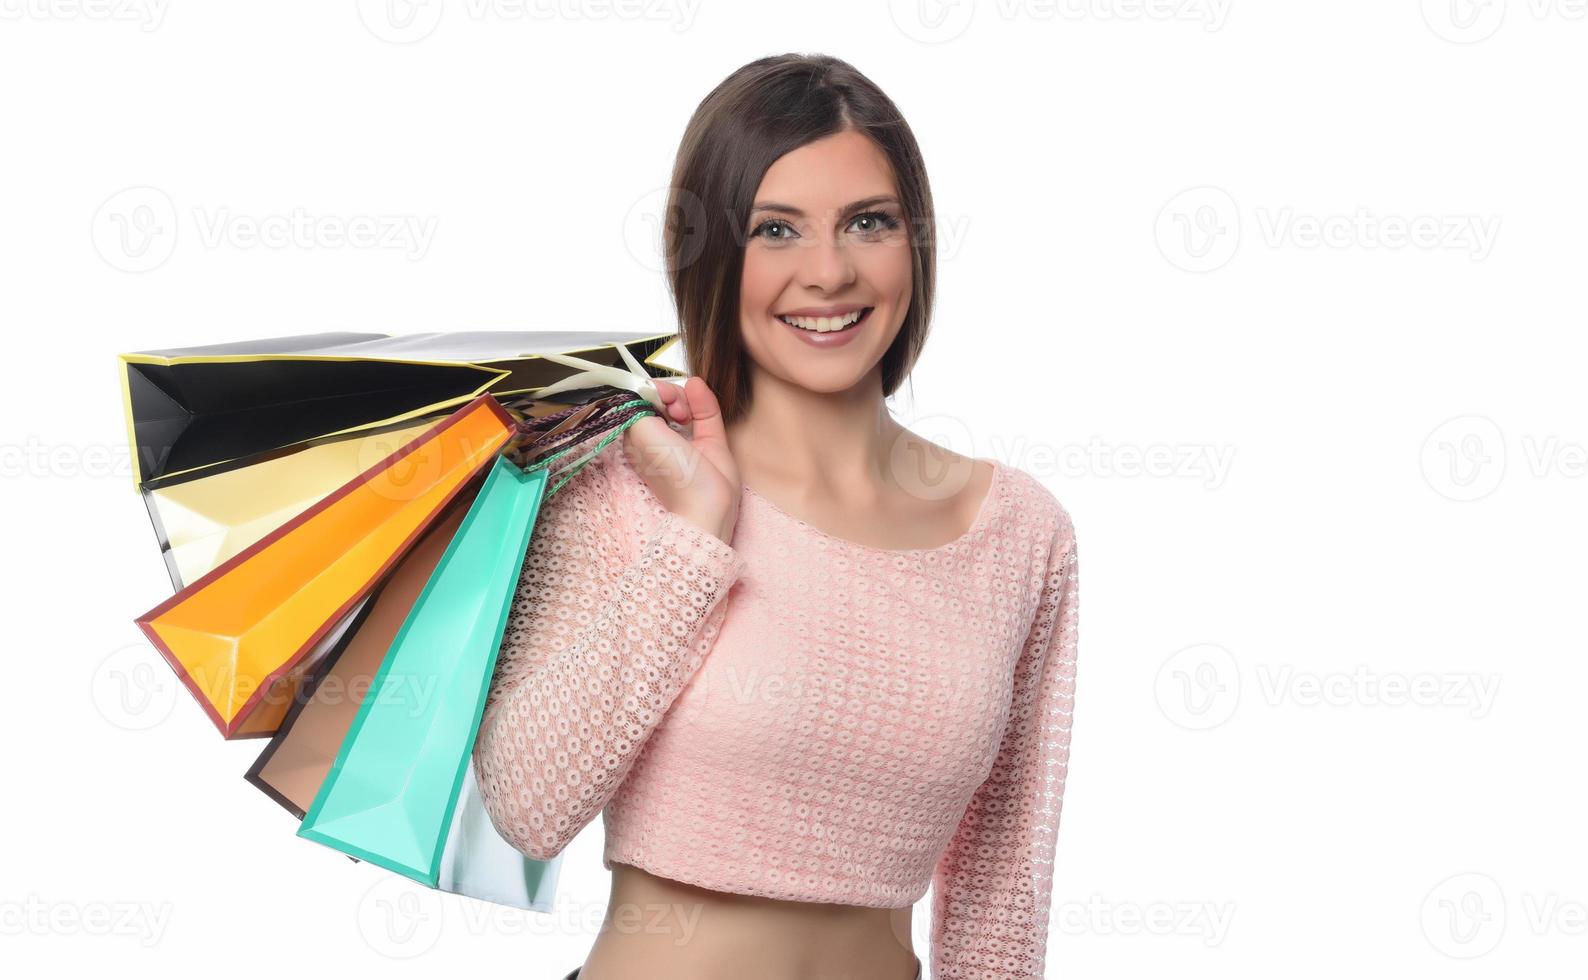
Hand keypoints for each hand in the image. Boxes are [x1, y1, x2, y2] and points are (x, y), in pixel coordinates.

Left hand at [621, 377, 739, 544]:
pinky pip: (704, 408)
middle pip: (662, 399)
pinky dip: (701, 397)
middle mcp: (660, 436)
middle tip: (672, 408)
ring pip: (683, 400)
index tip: (655, 396)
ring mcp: (685, 436)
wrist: (705, 502)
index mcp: (638, 439)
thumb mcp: (641, 433)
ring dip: (683, 397)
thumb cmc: (671, 474)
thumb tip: (648, 386)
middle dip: (667, 395)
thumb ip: (638, 404)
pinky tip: (698, 390)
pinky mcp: (709, 437)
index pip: (639, 403)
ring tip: (685, 413)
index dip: (647, 393)